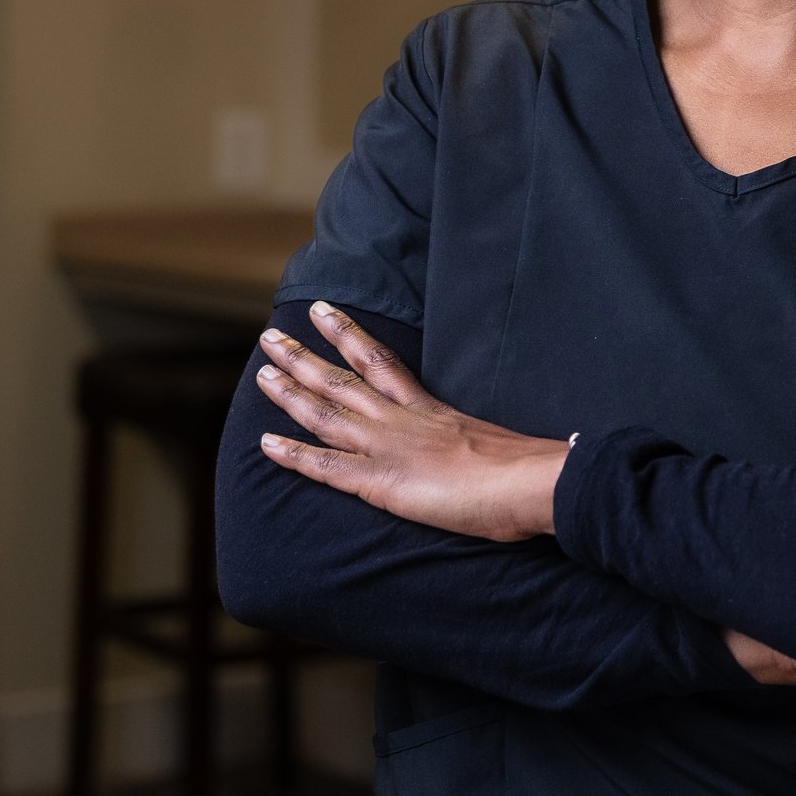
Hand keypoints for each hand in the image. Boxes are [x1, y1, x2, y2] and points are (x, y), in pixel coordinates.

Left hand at [254, 302, 570, 541]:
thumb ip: (477, 441)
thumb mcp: (497, 439)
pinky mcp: (382, 482)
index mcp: (431, 408)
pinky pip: (327, 467)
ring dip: (291, 392)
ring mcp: (390, 448)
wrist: (532, 482)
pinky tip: (265, 443)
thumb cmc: (527, 467)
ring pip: (328, 412)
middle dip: (305, 357)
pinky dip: (294, 454)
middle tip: (271, 335)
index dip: (349, 337)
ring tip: (263, 372)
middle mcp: (403, 420)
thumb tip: (490, 452)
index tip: (323, 313)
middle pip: (344, 380)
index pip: (381, 363)